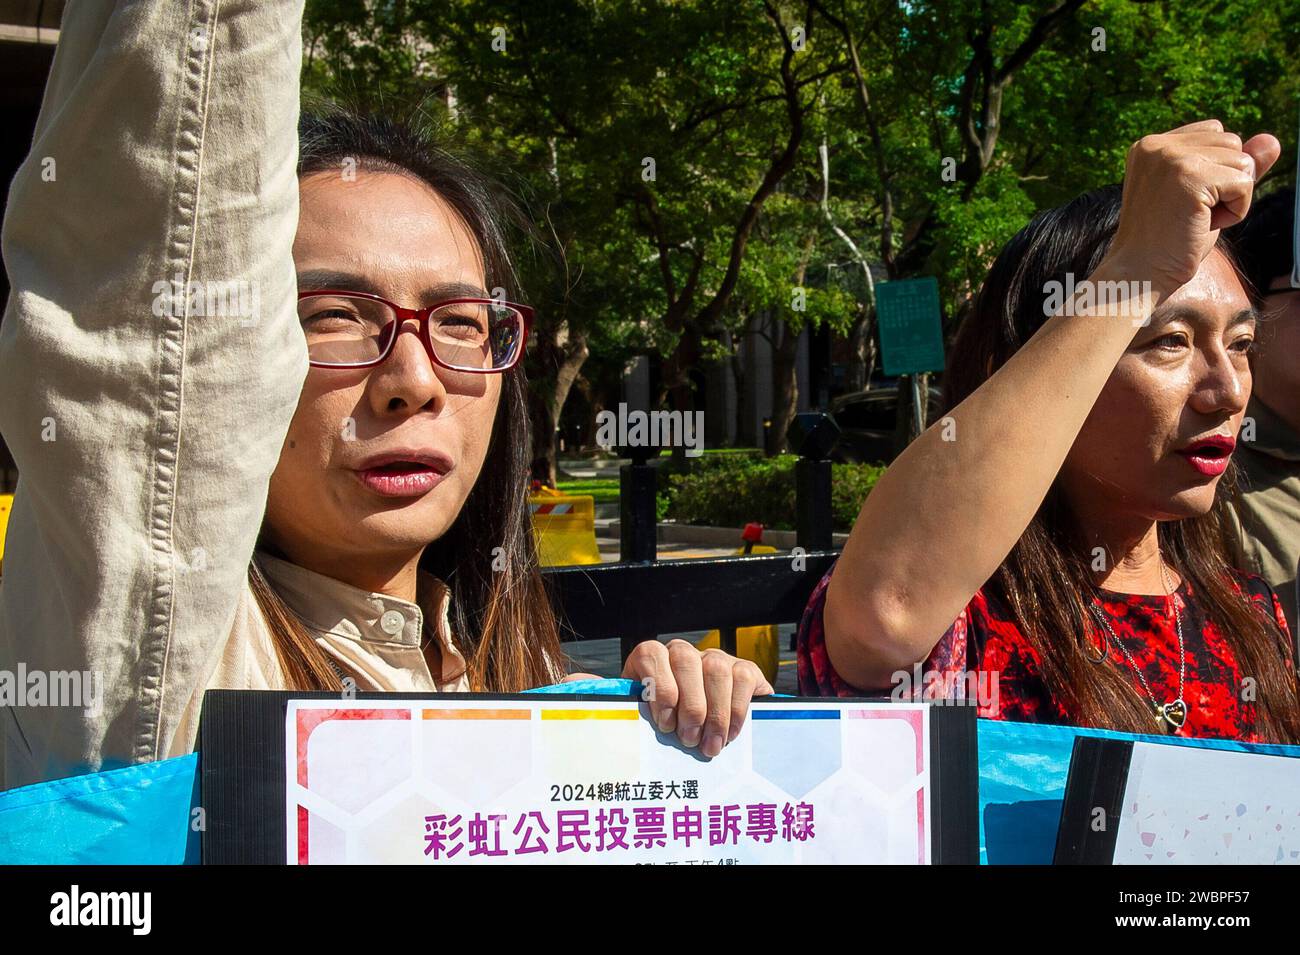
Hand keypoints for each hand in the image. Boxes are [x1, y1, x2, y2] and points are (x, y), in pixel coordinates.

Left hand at [621, 639, 774, 757]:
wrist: (703, 734)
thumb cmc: (663, 728)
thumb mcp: (636, 715)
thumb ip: (610, 703)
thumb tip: (578, 689)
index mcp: (652, 660)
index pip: (651, 653)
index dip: (658, 686)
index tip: (664, 725)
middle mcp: (683, 653)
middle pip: (685, 660)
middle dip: (689, 704)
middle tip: (689, 741)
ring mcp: (715, 658)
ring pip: (716, 668)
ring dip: (715, 712)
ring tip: (710, 746)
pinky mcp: (744, 669)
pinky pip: (743, 677)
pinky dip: (736, 709)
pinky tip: (729, 735)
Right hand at [1105, 119, 1278, 298]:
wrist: (1140, 273)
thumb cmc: (1169, 241)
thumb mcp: (1202, 196)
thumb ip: (1233, 165)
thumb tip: (1273, 140)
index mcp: (1151, 146)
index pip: (1215, 133)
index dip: (1215, 171)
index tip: (1181, 201)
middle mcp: (1158, 146)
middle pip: (1232, 143)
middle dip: (1225, 182)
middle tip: (1188, 214)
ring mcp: (1172, 159)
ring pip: (1242, 162)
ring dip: (1232, 197)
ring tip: (1195, 219)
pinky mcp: (1190, 177)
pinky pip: (1244, 184)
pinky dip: (1235, 212)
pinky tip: (1204, 224)